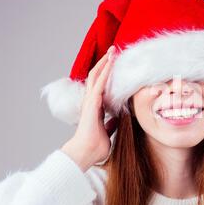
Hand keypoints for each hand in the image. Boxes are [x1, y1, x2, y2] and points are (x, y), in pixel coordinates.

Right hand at [61, 46, 118, 171]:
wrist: (86, 153)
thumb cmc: (95, 146)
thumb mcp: (108, 132)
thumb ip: (111, 124)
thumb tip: (118, 118)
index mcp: (96, 108)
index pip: (102, 87)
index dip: (108, 75)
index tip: (116, 66)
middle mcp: (91, 102)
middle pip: (98, 77)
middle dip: (106, 64)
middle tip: (114, 52)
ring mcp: (90, 101)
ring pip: (97, 76)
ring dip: (105, 62)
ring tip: (113, 51)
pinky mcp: (92, 103)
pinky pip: (99, 83)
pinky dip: (105, 71)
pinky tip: (110, 62)